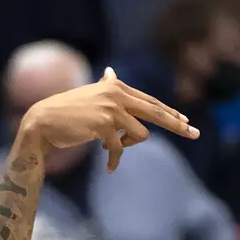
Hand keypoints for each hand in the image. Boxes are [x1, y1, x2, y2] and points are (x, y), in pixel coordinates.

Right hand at [20, 67, 195, 171]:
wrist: (43, 122)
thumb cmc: (68, 111)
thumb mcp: (91, 95)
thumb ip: (106, 86)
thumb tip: (111, 72)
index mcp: (116, 87)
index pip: (150, 102)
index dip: (169, 113)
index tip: (186, 122)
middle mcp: (116, 94)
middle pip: (156, 112)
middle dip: (177, 125)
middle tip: (195, 134)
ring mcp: (111, 109)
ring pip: (139, 135)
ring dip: (126, 146)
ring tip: (108, 147)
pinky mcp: (103, 125)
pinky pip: (119, 149)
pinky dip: (114, 160)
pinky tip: (108, 167)